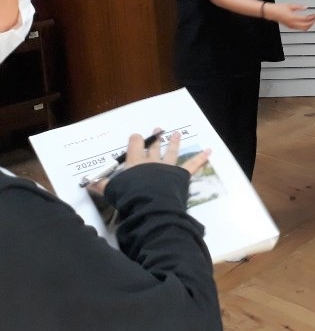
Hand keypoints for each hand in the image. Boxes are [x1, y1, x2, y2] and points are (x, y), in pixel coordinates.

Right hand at [87, 130, 210, 195]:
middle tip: (158, 130)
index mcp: (136, 162)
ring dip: (175, 142)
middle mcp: (152, 161)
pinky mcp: (181, 173)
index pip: (135, 145)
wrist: (148, 201)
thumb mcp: (113, 190)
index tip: (136, 137)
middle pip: (154, 146)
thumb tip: (89, 184)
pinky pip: (193, 165)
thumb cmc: (129, 195)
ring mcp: (168, 166)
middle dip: (155, 138)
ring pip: (172, 151)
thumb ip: (103, 186)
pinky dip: (202, 158)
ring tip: (177, 134)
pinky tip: (209, 151)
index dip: (135, 140)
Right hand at [265, 3, 314, 30]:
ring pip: (303, 29)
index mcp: (293, 18)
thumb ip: (299, 7)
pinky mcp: (290, 26)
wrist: (271, 12)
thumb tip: (306, 7)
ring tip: (313, 21)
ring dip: (309, 25)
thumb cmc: (278, 8)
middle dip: (312, 22)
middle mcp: (292, 23)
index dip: (312, 17)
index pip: (306, 19)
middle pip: (306, 25)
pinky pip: (299, 29)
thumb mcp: (290, 5)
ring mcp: (291, 26)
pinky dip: (305, 27)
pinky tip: (307, 23)